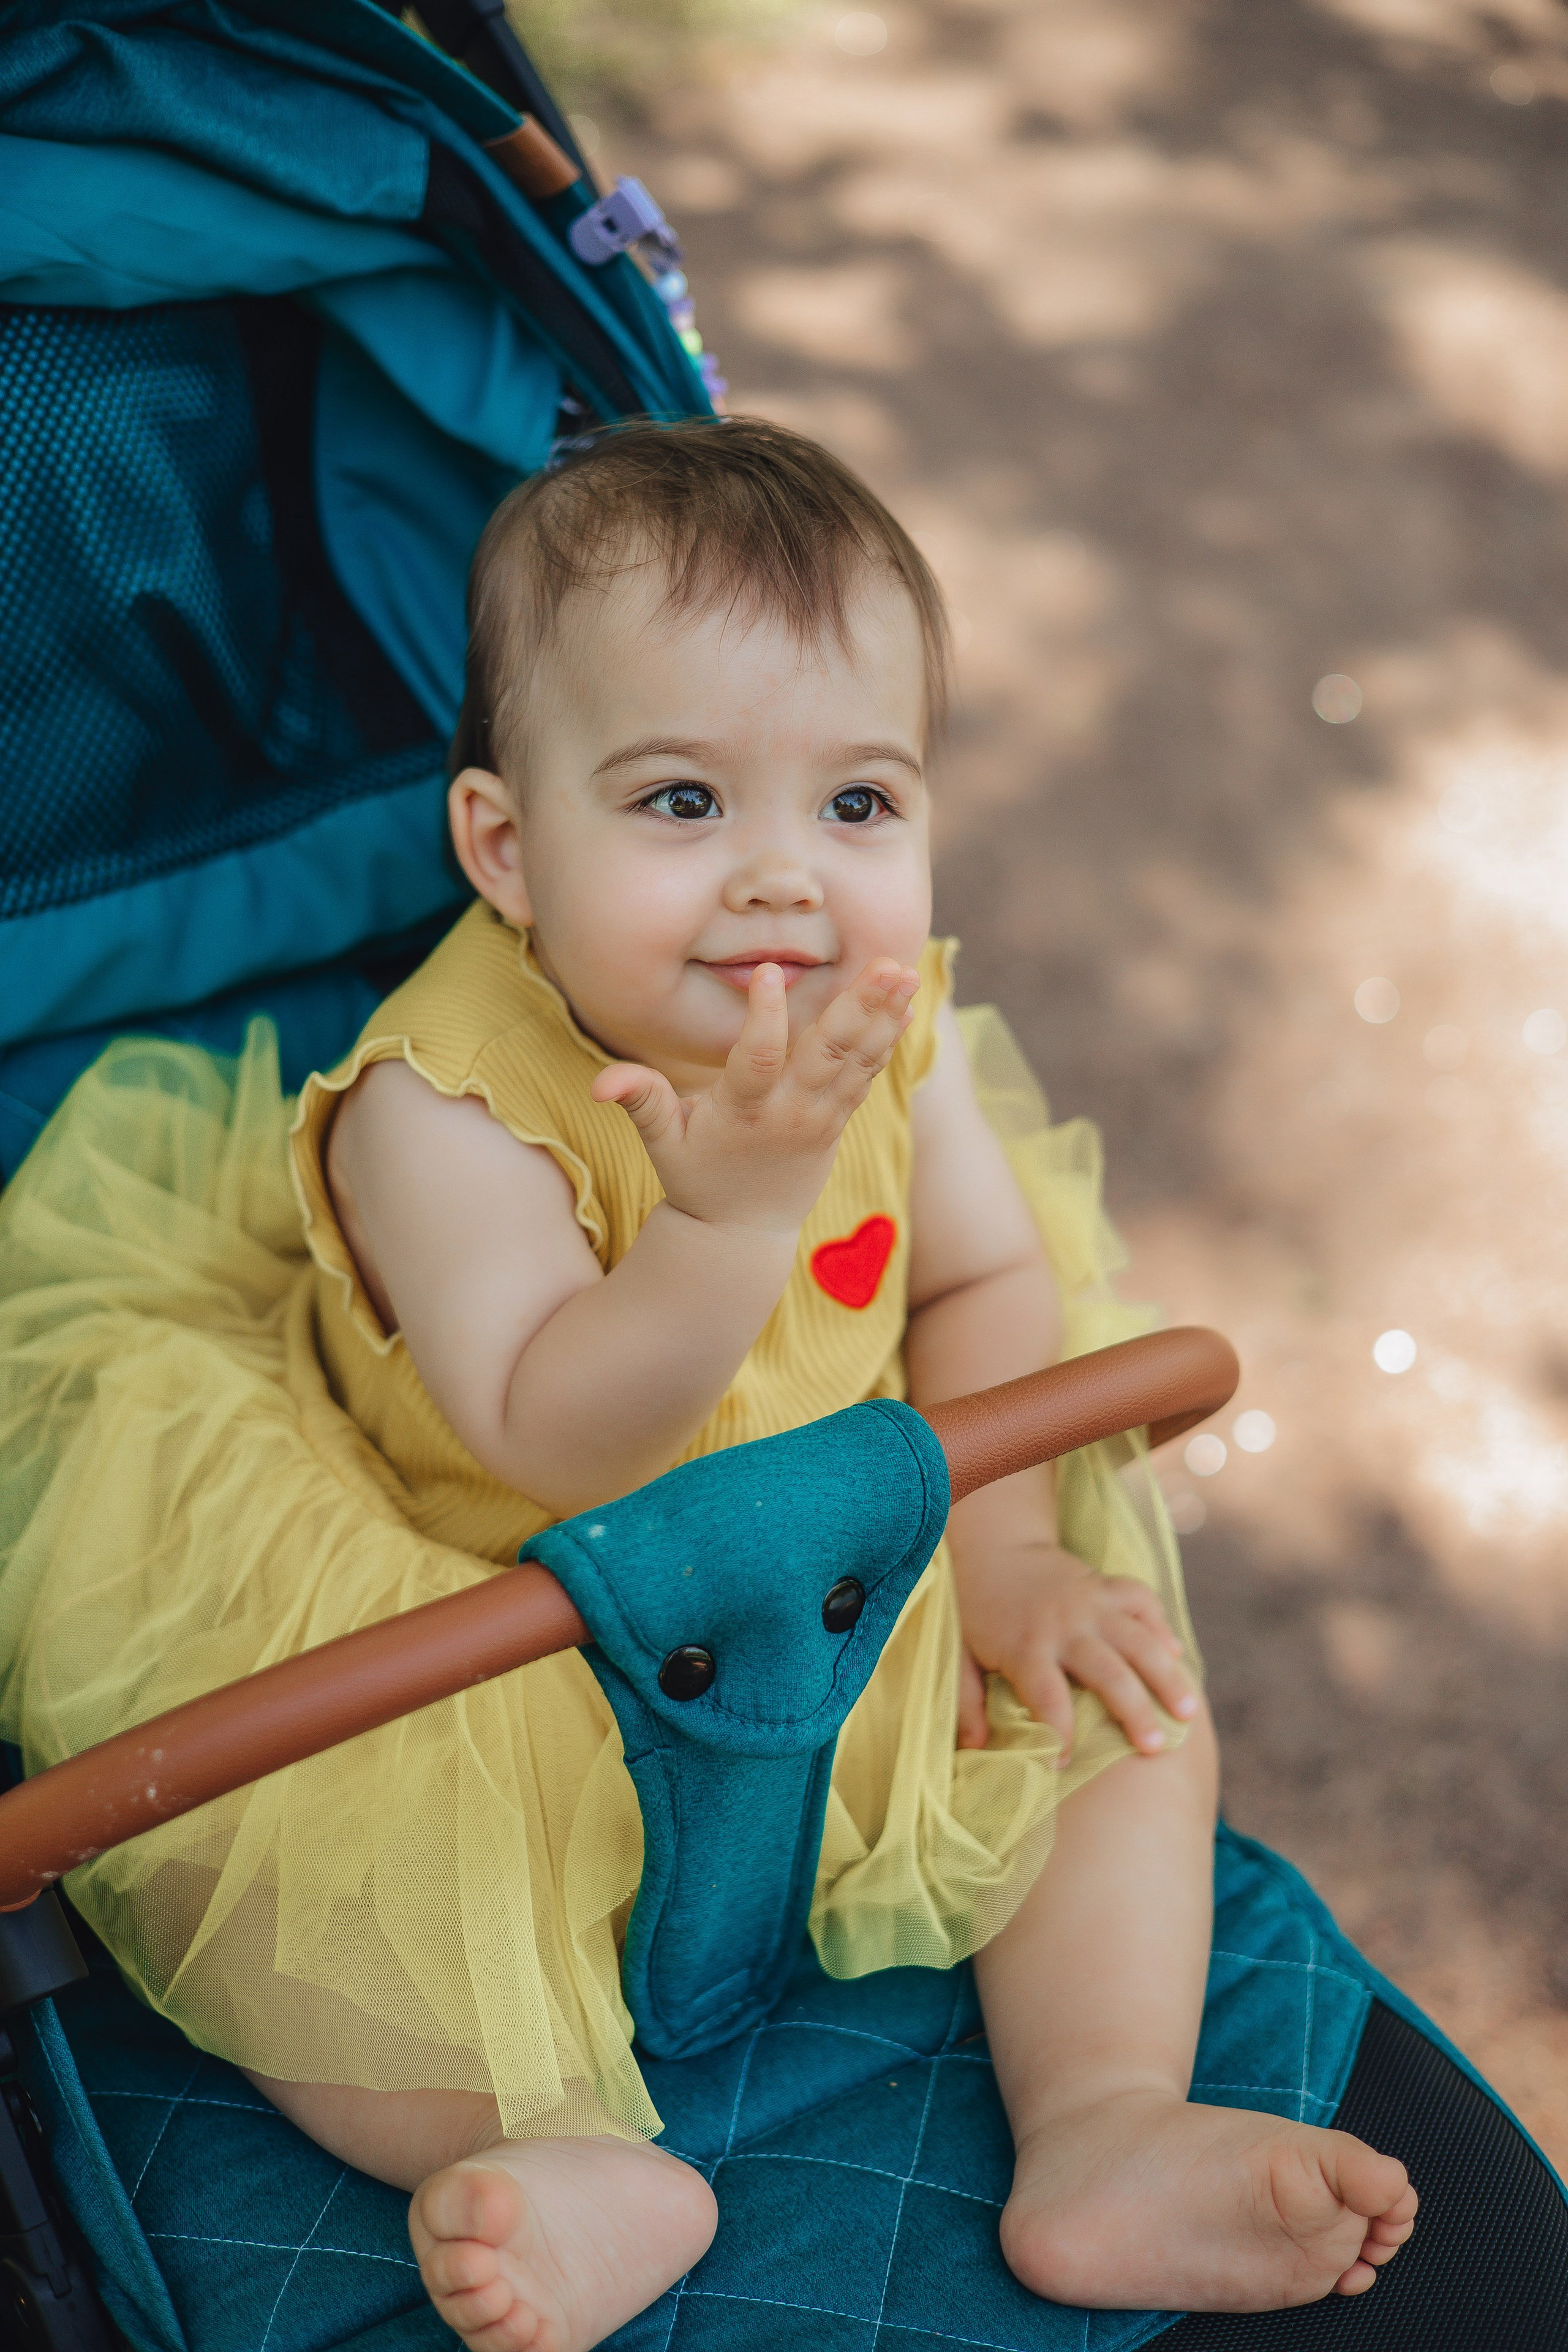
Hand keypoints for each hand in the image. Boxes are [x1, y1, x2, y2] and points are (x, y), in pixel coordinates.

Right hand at [591, 959, 918, 1233]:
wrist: (740, 1235)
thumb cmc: (696, 1177)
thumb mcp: (662, 1143)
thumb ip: (639, 1101)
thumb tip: (598, 1084)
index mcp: (744, 1112)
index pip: (758, 1060)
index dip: (763, 1018)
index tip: (766, 971)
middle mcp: (790, 1113)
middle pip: (828, 1054)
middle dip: (859, 1008)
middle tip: (889, 967)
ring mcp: (820, 1119)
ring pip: (856, 1062)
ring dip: (884, 1017)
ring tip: (907, 974)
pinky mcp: (836, 1122)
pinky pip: (865, 1077)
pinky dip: (885, 1043)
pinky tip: (905, 1009)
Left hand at [952, 1540, 1198, 1760]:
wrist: (995, 1546)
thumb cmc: (977, 1612)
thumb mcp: (960, 1655)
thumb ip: (966, 1701)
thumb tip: (974, 1748)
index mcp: (1025, 1647)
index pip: (1047, 1698)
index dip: (1057, 1733)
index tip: (1061, 1764)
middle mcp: (1064, 1625)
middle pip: (1108, 1672)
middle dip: (1134, 1711)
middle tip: (1155, 1748)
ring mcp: (1091, 1601)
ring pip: (1139, 1639)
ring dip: (1166, 1676)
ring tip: (1188, 1713)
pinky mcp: (1106, 1584)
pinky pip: (1142, 1600)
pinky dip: (1161, 1627)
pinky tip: (1175, 1655)